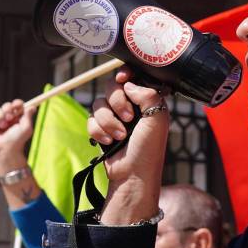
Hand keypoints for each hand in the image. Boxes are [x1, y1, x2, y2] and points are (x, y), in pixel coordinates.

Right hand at [0, 100, 36, 172]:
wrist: (6, 151)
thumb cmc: (18, 140)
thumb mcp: (26, 127)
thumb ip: (28, 116)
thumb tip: (32, 107)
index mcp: (18, 118)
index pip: (17, 105)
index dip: (16, 103)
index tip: (16, 105)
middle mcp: (8, 119)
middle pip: (6, 105)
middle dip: (7, 109)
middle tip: (9, 117)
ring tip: (2, 125)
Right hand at [86, 70, 172, 223]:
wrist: (131, 174)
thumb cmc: (148, 148)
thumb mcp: (157, 119)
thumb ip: (147, 95)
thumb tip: (128, 84)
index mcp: (147, 100)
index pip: (134, 76)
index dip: (126, 74)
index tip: (122, 79)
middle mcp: (131, 106)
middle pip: (112, 86)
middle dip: (117, 102)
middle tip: (128, 118)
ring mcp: (115, 117)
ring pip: (99, 103)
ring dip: (108, 121)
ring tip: (119, 136)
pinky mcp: (101, 128)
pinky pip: (90, 118)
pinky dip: (98, 131)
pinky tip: (108, 142)